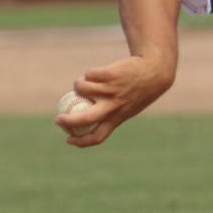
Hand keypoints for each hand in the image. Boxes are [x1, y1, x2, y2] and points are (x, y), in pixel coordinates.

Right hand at [55, 56, 174, 147]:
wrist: (155, 70)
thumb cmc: (139, 90)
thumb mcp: (128, 106)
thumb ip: (111, 112)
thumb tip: (86, 118)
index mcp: (117, 118)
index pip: (98, 136)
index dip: (81, 141)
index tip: (69, 140)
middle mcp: (113, 106)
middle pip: (85, 119)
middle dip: (67, 121)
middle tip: (58, 119)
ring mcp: (111, 90)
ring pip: (82, 89)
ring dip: (78, 85)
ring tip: (84, 82)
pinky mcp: (110, 75)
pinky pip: (89, 74)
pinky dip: (89, 73)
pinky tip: (97, 72)